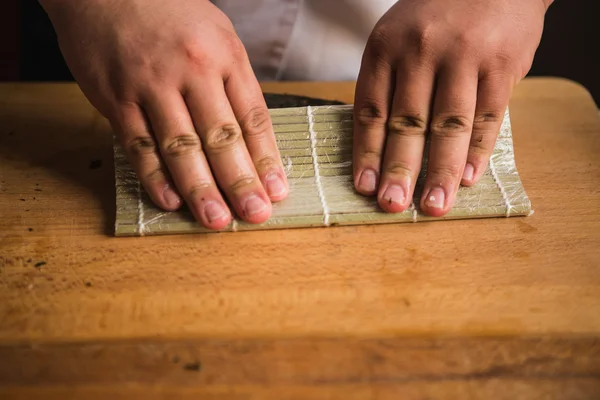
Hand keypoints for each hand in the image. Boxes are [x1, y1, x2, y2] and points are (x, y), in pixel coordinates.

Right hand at [41, 0, 288, 229]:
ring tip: (217, 220)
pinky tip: (171, 202)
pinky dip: (154, 177)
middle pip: (221, 136)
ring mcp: (151, 85)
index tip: (277, 191)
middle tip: (255, 215)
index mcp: (225, 56)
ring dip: (200, 188)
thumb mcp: (216, 35)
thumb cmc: (168, 13)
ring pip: (180, 146)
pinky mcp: (115, 98)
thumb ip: (233, 84)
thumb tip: (252, 138)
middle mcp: (191, 70)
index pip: (252, 117)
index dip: (266, 159)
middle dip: (241, 181)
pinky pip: (138, 144)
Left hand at [353, 0, 549, 215]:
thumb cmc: (436, 16)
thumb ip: (389, 84)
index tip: (364, 187)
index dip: (367, 152)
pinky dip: (477, 150)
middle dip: (399, 169)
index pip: (371, 110)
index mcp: (385, 47)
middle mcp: (420, 50)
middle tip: (392, 205)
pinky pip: (487, 115)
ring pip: (448, 124)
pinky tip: (467, 178)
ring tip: (433, 205)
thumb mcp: (397, 37)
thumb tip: (378, 146)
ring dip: (439, 171)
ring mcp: (463, 56)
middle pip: (407, 122)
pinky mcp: (501, 63)